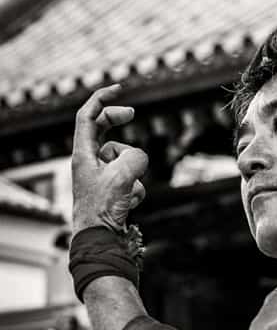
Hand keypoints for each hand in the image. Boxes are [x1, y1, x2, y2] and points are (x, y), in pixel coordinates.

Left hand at [72, 85, 148, 234]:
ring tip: (127, 192)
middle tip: (132, 114)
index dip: (102, 99)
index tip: (118, 89)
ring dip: (135, 174)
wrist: (102, 240)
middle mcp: (89, 163)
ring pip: (127, 160)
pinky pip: (133, 180)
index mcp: (82, 154)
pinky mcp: (113, 191)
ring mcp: (102, 177)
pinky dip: (137, 190)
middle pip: (104, 131)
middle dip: (120, 127)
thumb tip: (140, 158)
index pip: (88, 117)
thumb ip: (136, 157)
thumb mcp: (123, 175)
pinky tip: (129, 204)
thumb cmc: (104, 208)